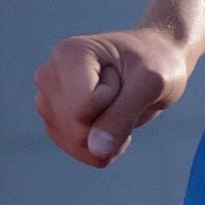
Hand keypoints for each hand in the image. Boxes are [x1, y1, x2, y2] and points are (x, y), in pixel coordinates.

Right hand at [35, 26, 189, 167]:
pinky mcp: (55, 119)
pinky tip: (113, 123)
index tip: (123, 75)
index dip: (112, 100)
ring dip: (107, 134)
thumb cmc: (156, 64)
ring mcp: (48, 98)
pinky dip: (102, 146)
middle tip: (122, 90)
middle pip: (75, 127)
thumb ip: (123, 115)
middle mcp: (49, 75)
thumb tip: (97, 150)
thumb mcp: (151, 84)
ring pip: (73, 142)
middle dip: (110, 120)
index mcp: (68, 53)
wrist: (155, 63)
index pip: (82, 105)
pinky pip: (76, 150)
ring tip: (117, 103)